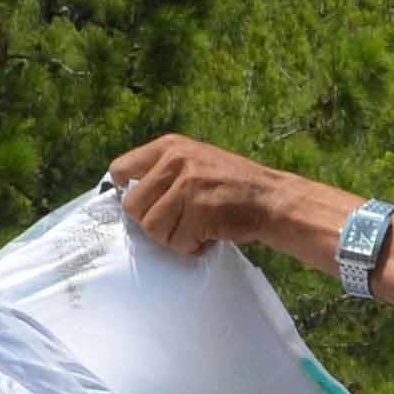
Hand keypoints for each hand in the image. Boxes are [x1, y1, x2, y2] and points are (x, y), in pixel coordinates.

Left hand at [104, 133, 292, 258]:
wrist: (272, 199)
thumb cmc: (232, 185)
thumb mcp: (195, 160)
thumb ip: (164, 171)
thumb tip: (129, 196)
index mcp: (169, 146)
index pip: (121, 169)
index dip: (129, 192)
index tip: (144, 204)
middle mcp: (175, 161)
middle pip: (133, 207)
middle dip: (153, 223)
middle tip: (178, 222)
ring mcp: (188, 186)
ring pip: (152, 229)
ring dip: (173, 238)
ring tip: (196, 228)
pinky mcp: (199, 212)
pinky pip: (176, 243)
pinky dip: (191, 247)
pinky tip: (208, 236)